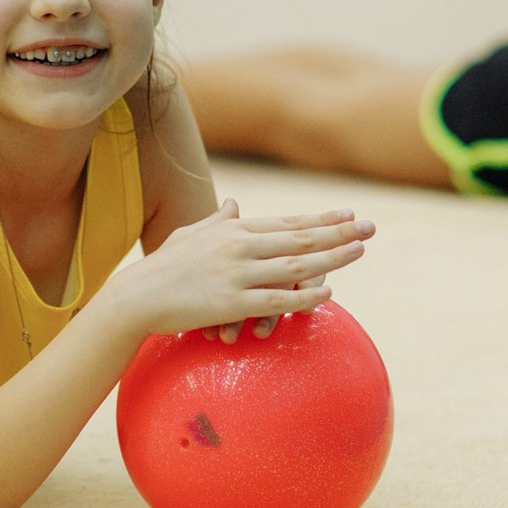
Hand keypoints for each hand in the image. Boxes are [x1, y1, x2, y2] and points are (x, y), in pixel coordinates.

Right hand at [95, 202, 372, 341]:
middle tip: (370, 227)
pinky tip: (328, 292)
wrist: (137, 296)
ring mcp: (237, 274)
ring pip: (295, 266)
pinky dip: (304, 295)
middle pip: (300, 239)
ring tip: (359, 251)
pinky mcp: (232, 303)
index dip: (321, 220)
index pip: (287, 223)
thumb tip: (234, 205)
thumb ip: (218, 221)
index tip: (348, 215)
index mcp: (233, 230)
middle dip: (339, 232)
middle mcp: (240, 246)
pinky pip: (276, 299)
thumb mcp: (191, 235)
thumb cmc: (164, 267)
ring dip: (332, 258)